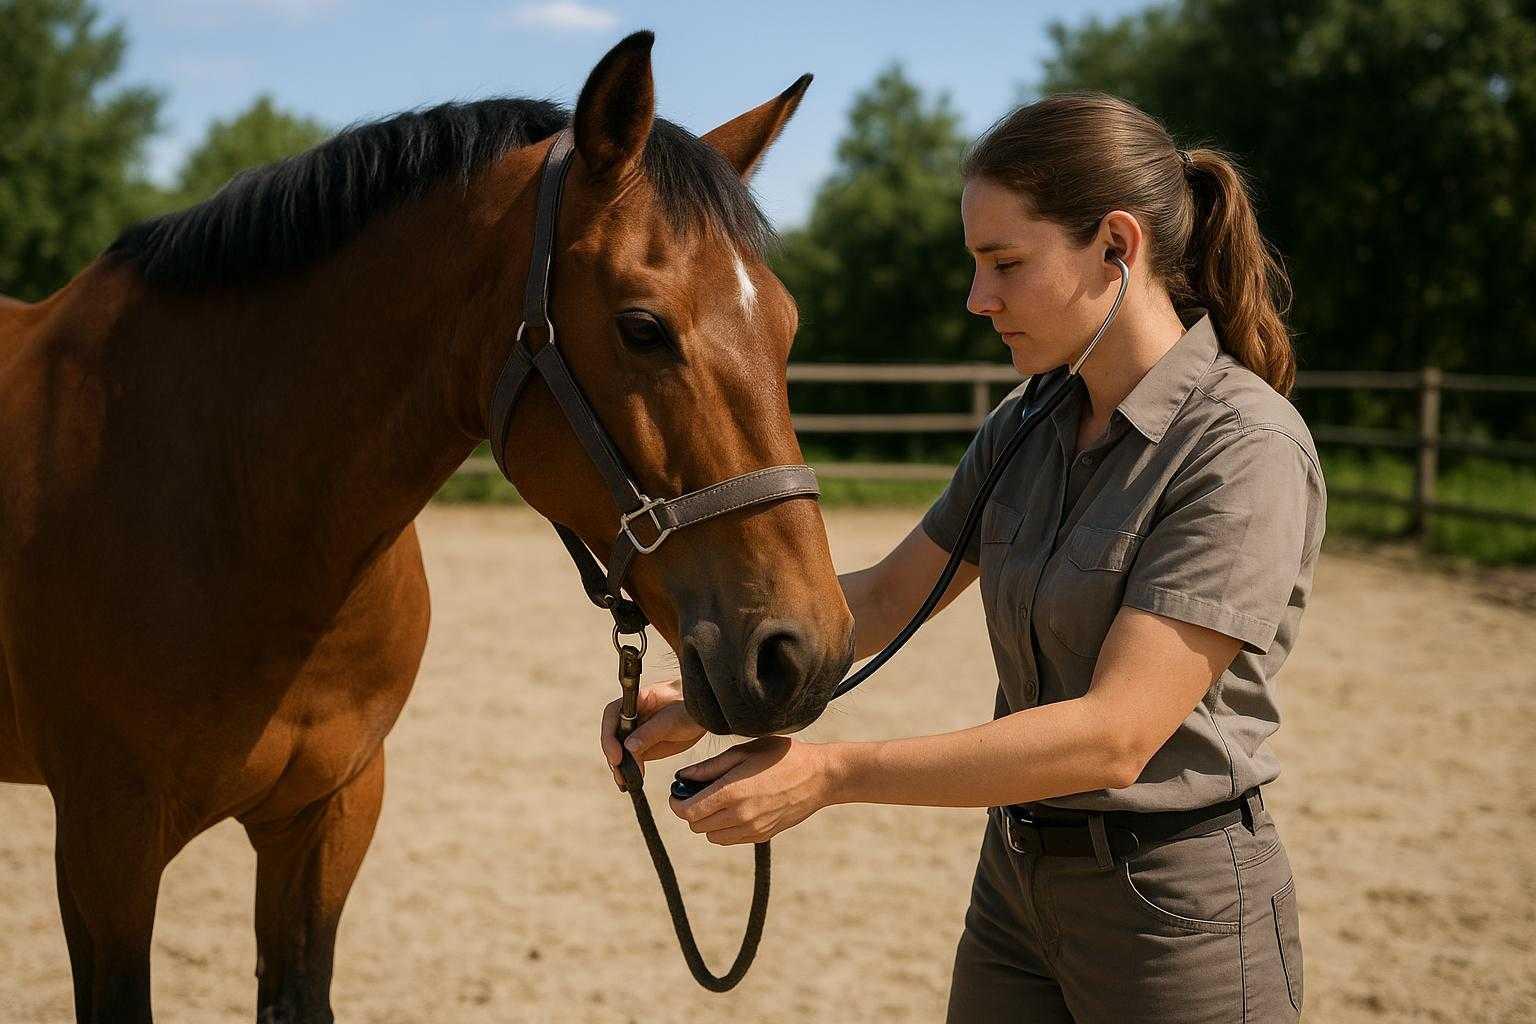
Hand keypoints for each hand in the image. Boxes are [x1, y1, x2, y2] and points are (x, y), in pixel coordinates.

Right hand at [599, 678, 706, 786]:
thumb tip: (628, 747)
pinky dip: (629, 771)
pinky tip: (631, 783)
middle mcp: (631, 716)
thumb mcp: (671, 720)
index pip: (612, 714)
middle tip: (621, 773)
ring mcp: (635, 732)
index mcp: (636, 700)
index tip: (616, 756)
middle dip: (614, 755)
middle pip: (613, 735)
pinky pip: (630, 759)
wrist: (702, 717)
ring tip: (626, 782)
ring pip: (619, 749)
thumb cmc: (688, 709)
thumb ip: (650, 732)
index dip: (609, 735)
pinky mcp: (642, 747)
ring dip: (620, 767)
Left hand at [669, 736, 836, 844]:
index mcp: (732, 792)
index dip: (677, 803)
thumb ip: (710, 767)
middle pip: (697, 826)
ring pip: (712, 836)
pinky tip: (735, 809)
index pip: (688, 812)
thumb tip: (682, 777)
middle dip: (691, 811)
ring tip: (718, 801)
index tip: (678, 793)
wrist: (818, 777)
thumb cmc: (780, 756)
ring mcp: (753, 829)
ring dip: (708, 822)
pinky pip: (731, 839)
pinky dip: (725, 828)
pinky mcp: (762, 835)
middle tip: (698, 793)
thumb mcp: (743, 752)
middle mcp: (740, 815)